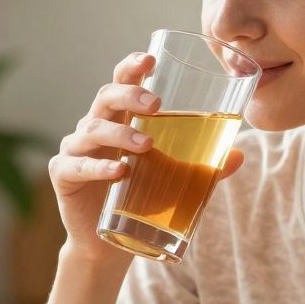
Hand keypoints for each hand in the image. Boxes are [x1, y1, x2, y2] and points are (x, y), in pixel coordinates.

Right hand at [49, 52, 245, 266]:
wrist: (109, 244)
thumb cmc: (140, 200)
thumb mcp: (174, 180)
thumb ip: (203, 166)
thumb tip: (241, 155)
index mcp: (118, 120)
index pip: (120, 82)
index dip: (131, 67)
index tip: (150, 59)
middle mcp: (93, 128)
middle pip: (105, 97)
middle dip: (130, 95)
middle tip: (157, 104)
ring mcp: (75, 150)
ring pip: (92, 130)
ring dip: (121, 134)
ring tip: (147, 145)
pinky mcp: (63, 175)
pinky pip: (77, 166)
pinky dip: (98, 168)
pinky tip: (119, 171)